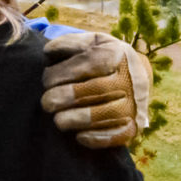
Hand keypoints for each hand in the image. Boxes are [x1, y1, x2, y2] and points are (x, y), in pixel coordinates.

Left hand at [40, 31, 149, 148]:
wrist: (135, 76)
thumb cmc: (103, 58)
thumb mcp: (91, 42)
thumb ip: (71, 43)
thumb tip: (49, 52)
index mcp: (119, 55)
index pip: (91, 63)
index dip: (65, 72)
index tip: (46, 80)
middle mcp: (130, 80)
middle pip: (98, 89)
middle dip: (67, 97)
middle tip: (46, 103)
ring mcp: (134, 105)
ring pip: (108, 114)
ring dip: (78, 119)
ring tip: (58, 120)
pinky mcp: (134, 127)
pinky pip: (119, 135)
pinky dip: (98, 138)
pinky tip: (79, 137)